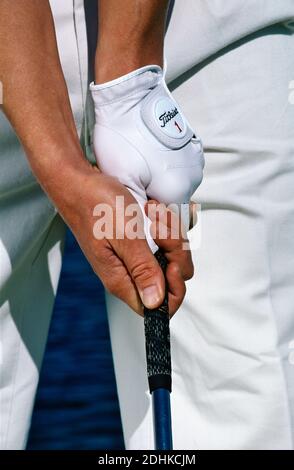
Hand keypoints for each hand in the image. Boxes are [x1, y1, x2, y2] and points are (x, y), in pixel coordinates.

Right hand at [59, 169, 193, 315]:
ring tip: (151, 212)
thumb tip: (155, 304)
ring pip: (172, 255)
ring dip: (169, 230)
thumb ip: (142, 270)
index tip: (172, 261)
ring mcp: (136, 257)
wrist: (81, 182)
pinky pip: (166, 239)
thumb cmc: (96, 205)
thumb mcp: (124, 236)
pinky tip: (151, 209)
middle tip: (157, 227)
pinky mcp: (140, 242)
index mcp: (123, 280)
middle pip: (172, 277)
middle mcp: (131, 272)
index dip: (174, 289)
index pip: (159, 307)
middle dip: (175, 249)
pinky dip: (164, 222)